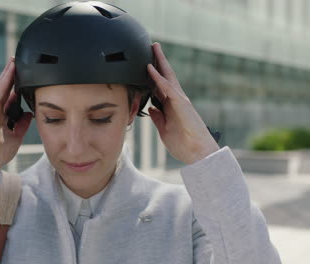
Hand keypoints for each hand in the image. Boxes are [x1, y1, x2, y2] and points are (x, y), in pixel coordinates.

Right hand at [0, 57, 32, 172]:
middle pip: (5, 87)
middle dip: (12, 74)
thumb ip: (22, 124)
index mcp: (2, 114)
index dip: (17, 84)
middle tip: (18, 61)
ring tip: (15, 60)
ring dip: (8, 72)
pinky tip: (11, 69)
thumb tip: (30, 114)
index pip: (10, 95)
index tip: (25, 73)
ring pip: (1, 86)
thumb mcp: (17, 136)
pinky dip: (5, 79)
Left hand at [147, 43, 218, 164]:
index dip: (154, 74)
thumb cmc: (183, 144)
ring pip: (168, 77)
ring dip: (160, 62)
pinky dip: (158, 78)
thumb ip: (159, 118)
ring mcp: (180, 101)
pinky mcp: (181, 105)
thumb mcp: (164, 130)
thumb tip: (152, 108)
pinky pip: (168, 89)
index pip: (161, 86)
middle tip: (152, 46)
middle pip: (166, 76)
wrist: (198, 154)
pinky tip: (151, 69)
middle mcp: (177, 100)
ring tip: (153, 48)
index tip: (146, 63)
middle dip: (159, 61)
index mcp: (172, 106)